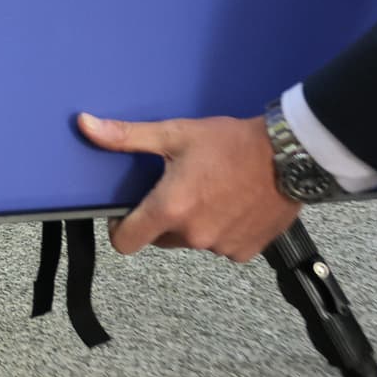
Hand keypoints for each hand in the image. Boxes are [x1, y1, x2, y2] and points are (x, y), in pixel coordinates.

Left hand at [78, 112, 299, 262]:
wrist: (290, 156)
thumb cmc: (231, 143)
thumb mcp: (174, 134)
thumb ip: (126, 136)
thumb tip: (86, 125)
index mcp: (170, 209)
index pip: (125, 242)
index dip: (120, 228)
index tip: (127, 212)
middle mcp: (194, 235)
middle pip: (159, 238)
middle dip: (161, 218)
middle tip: (177, 188)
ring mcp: (221, 246)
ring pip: (191, 241)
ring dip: (193, 223)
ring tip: (209, 191)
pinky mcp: (246, 251)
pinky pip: (221, 245)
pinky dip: (221, 229)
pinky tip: (231, 203)